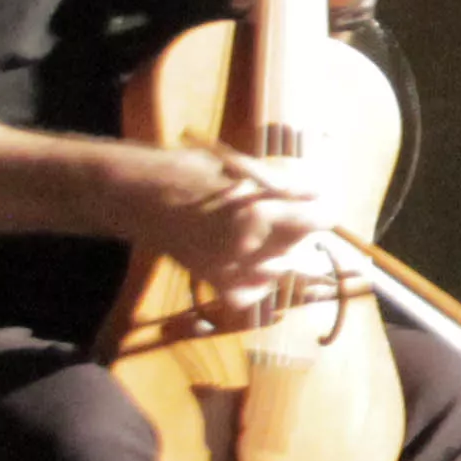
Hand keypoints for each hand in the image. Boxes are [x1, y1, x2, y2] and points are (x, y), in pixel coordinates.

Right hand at [137, 146, 340, 324]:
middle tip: (280, 214)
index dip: (321, 210)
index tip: (316, 204)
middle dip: (298, 229)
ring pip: (281, 268)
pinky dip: (254, 280)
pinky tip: (246, 260)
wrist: (139, 196)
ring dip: (278, 253)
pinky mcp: (214, 283)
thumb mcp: (245, 168)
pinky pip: (251, 292)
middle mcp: (250, 248)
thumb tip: (317, 194)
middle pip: (303, 244)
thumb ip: (284, 185)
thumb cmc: (191, 171)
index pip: (321, 220)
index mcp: (260, 213)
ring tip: (256, 233)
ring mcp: (231, 270)